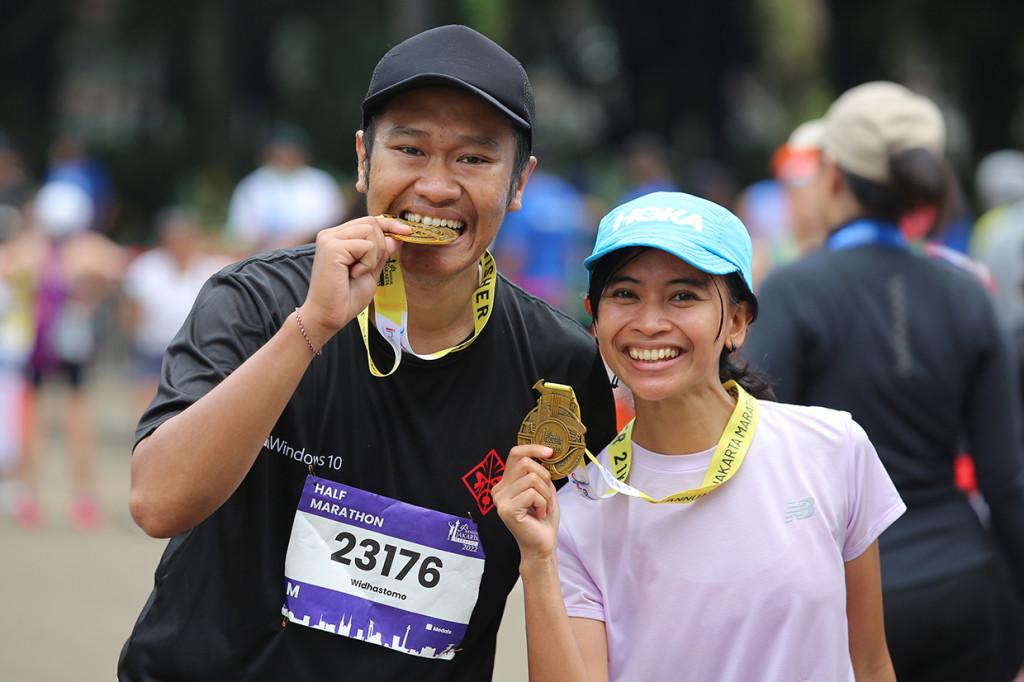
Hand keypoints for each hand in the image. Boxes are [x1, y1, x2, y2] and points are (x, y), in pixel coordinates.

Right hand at [297, 216, 410, 346]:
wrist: (330, 315)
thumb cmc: (347, 297)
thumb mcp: (371, 270)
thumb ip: (382, 253)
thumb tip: (396, 237)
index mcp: (338, 237)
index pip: (368, 221)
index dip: (390, 224)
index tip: (407, 231)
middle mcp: (331, 234)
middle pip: (371, 222)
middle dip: (381, 245)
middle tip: (369, 268)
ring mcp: (329, 239)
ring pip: (370, 231)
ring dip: (374, 255)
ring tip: (359, 271)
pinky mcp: (332, 247)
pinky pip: (365, 245)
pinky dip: (367, 262)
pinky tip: (354, 274)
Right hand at [493, 445, 559, 558]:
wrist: (542, 544)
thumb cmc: (543, 519)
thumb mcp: (543, 489)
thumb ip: (540, 472)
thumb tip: (546, 453)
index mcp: (505, 483)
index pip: (515, 454)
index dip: (533, 448)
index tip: (550, 452)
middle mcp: (499, 489)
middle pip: (525, 463)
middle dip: (544, 477)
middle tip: (548, 495)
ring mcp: (500, 500)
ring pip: (531, 478)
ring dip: (545, 493)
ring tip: (544, 507)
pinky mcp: (507, 510)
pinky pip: (531, 493)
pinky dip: (542, 502)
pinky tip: (540, 514)